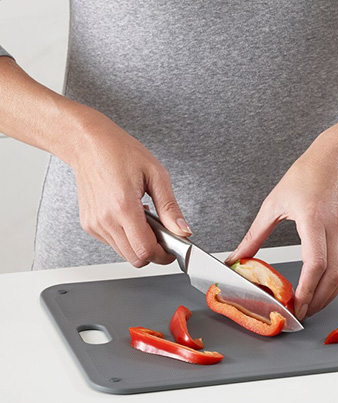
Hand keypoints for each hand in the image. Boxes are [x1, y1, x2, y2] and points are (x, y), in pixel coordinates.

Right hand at [70, 113, 190, 266]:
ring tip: (144, 218)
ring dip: (138, 243)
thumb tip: (183, 230)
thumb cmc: (120, 152)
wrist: (88, 144)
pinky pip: (112, 243)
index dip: (163, 255)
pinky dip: (126, 237)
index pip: (145, 250)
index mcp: (123, 207)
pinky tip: (130, 217)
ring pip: (123, 253)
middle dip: (153, 251)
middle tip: (162, 233)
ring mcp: (94, 224)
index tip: (172, 249)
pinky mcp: (88, 224)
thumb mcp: (156, 174)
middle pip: (135, 258)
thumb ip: (170, 207)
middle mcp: (105, 219)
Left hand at [226, 131, 337, 320]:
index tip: (294, 305)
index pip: (316, 263)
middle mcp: (334, 230)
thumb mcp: (275, 201)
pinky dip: (333, 284)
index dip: (306, 289)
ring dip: (328, 296)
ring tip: (308, 307)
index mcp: (314, 219)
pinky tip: (319, 289)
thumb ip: (256, 234)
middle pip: (333, 277)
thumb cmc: (310, 173)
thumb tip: (237, 257)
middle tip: (299, 314)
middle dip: (317, 301)